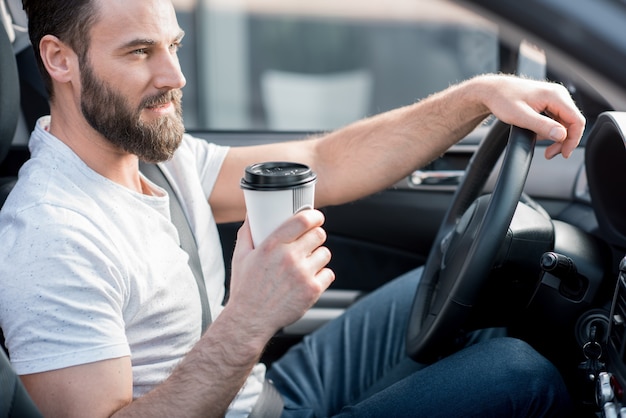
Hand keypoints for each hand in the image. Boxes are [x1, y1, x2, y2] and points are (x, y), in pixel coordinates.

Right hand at [227, 209, 333, 341]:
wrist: (249, 320)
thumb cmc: (245, 289)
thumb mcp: (240, 257)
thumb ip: (247, 233)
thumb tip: (251, 216)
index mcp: (272, 245)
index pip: (302, 221)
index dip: (313, 216)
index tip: (316, 217)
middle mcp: (289, 257)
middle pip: (318, 235)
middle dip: (316, 236)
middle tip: (310, 242)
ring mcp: (302, 274)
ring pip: (325, 253)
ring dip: (319, 256)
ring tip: (307, 263)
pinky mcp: (312, 290)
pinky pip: (328, 274)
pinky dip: (322, 275)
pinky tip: (309, 279)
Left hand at [477, 75, 585, 158]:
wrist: (492, 91)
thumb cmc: (503, 100)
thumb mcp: (521, 117)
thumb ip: (542, 126)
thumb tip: (561, 135)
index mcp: (555, 95)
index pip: (576, 121)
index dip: (572, 140)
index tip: (563, 154)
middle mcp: (558, 94)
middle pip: (572, 123)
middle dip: (564, 141)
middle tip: (550, 154)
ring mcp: (554, 97)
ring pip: (565, 122)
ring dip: (558, 138)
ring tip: (546, 150)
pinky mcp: (548, 102)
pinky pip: (557, 119)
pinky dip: (552, 131)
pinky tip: (540, 137)